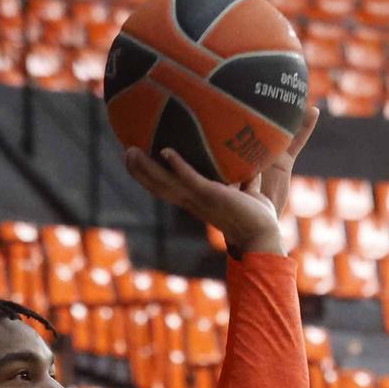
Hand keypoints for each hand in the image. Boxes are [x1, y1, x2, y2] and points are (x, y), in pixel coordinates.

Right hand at [124, 104, 319, 256]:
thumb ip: (247, 180)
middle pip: (158, 186)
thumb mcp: (248, 193)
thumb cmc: (256, 219)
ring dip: (147, 168)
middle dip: (140, 171)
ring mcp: (200, 199)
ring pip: (165, 183)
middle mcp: (193, 201)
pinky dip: (177, 166)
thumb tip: (254, 164)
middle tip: (126, 152)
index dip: (152, 177)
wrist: (263, 236)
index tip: (140, 162)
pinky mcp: (211, 195)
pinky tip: (166, 151)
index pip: (168, 188)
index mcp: (197, 201)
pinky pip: (189, 179)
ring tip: (130, 151)